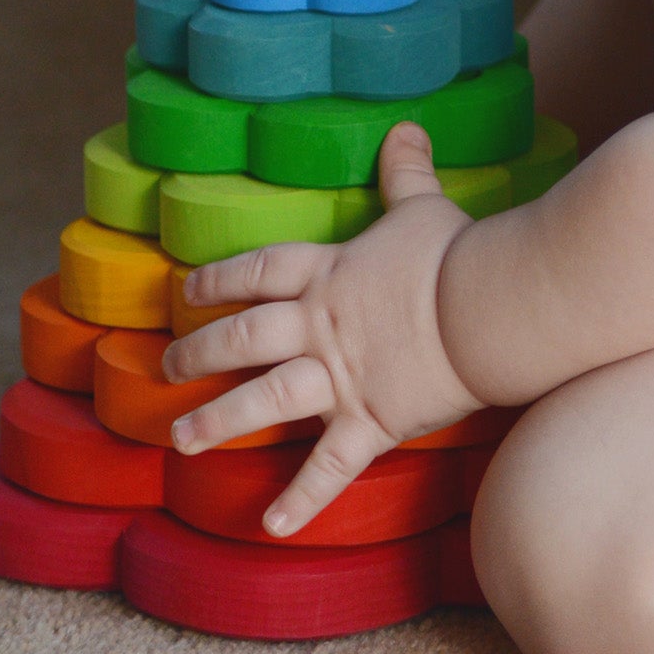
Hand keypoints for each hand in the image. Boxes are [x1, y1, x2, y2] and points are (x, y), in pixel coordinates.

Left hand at [161, 123, 486, 536]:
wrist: (487, 305)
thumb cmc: (456, 253)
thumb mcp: (424, 205)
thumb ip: (406, 170)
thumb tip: (405, 127)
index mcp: (330, 274)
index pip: (260, 273)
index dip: (221, 280)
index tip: (188, 291)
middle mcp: (321, 326)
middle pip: (245, 338)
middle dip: (199, 353)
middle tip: (166, 368)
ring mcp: (340, 378)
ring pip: (265, 401)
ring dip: (219, 423)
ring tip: (181, 441)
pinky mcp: (370, 421)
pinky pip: (328, 467)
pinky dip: (301, 500)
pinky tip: (271, 526)